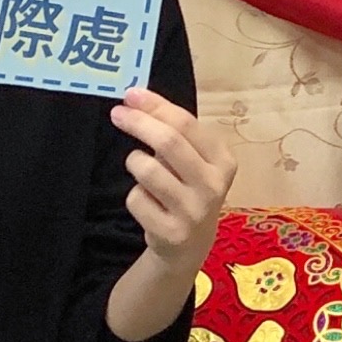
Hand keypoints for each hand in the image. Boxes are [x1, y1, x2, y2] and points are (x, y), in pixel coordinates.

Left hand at [105, 90, 236, 341]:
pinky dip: (135, 195)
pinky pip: (137, 199)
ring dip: (135, 162)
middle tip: (117, 114)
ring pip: (148, 170)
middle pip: (169, 142)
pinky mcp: (171, 232)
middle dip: (139, 123)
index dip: (155, 106)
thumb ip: (173, 131)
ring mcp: (194, 211)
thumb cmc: (188, 189)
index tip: (130, 95)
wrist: (189, 246)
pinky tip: (148, 202)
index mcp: (223, 160)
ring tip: (141, 168)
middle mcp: (214, 185)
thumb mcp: (194, 160)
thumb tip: (135, 98)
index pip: (186, 124)